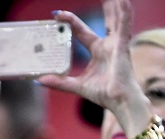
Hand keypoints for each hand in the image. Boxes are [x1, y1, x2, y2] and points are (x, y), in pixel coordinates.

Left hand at [38, 0, 146, 121]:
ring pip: (115, 20)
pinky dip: (125, 14)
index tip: (58, 14)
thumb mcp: (77, 85)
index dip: (71, 22)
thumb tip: (39, 80)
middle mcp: (108, 45)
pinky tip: (124, 1)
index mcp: (97, 51)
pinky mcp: (122, 46)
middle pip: (105, 21)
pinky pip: (124, 26)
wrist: (119, 102)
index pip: (81, 31)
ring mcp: (116, 45)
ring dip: (115, 6)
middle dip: (105, 8)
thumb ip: (60, 82)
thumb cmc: (104, 95)